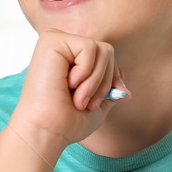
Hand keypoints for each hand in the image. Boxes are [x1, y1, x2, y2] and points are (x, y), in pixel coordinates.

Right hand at [7, 30, 126, 157]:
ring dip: (95, 80)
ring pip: (102, 49)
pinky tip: (68, 84)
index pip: (105, 56)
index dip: (113, 77)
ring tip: (78, 99)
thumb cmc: (66, 122)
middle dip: (106, 81)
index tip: (109, 98)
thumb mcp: (96, 105)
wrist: (47, 131)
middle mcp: (62, 46)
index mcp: (70, 58)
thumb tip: (124, 83)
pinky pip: (89, 47)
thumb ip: (109, 89)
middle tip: (89, 104)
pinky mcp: (52, 40)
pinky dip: (85, 72)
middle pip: (107, 50)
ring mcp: (56, 40)